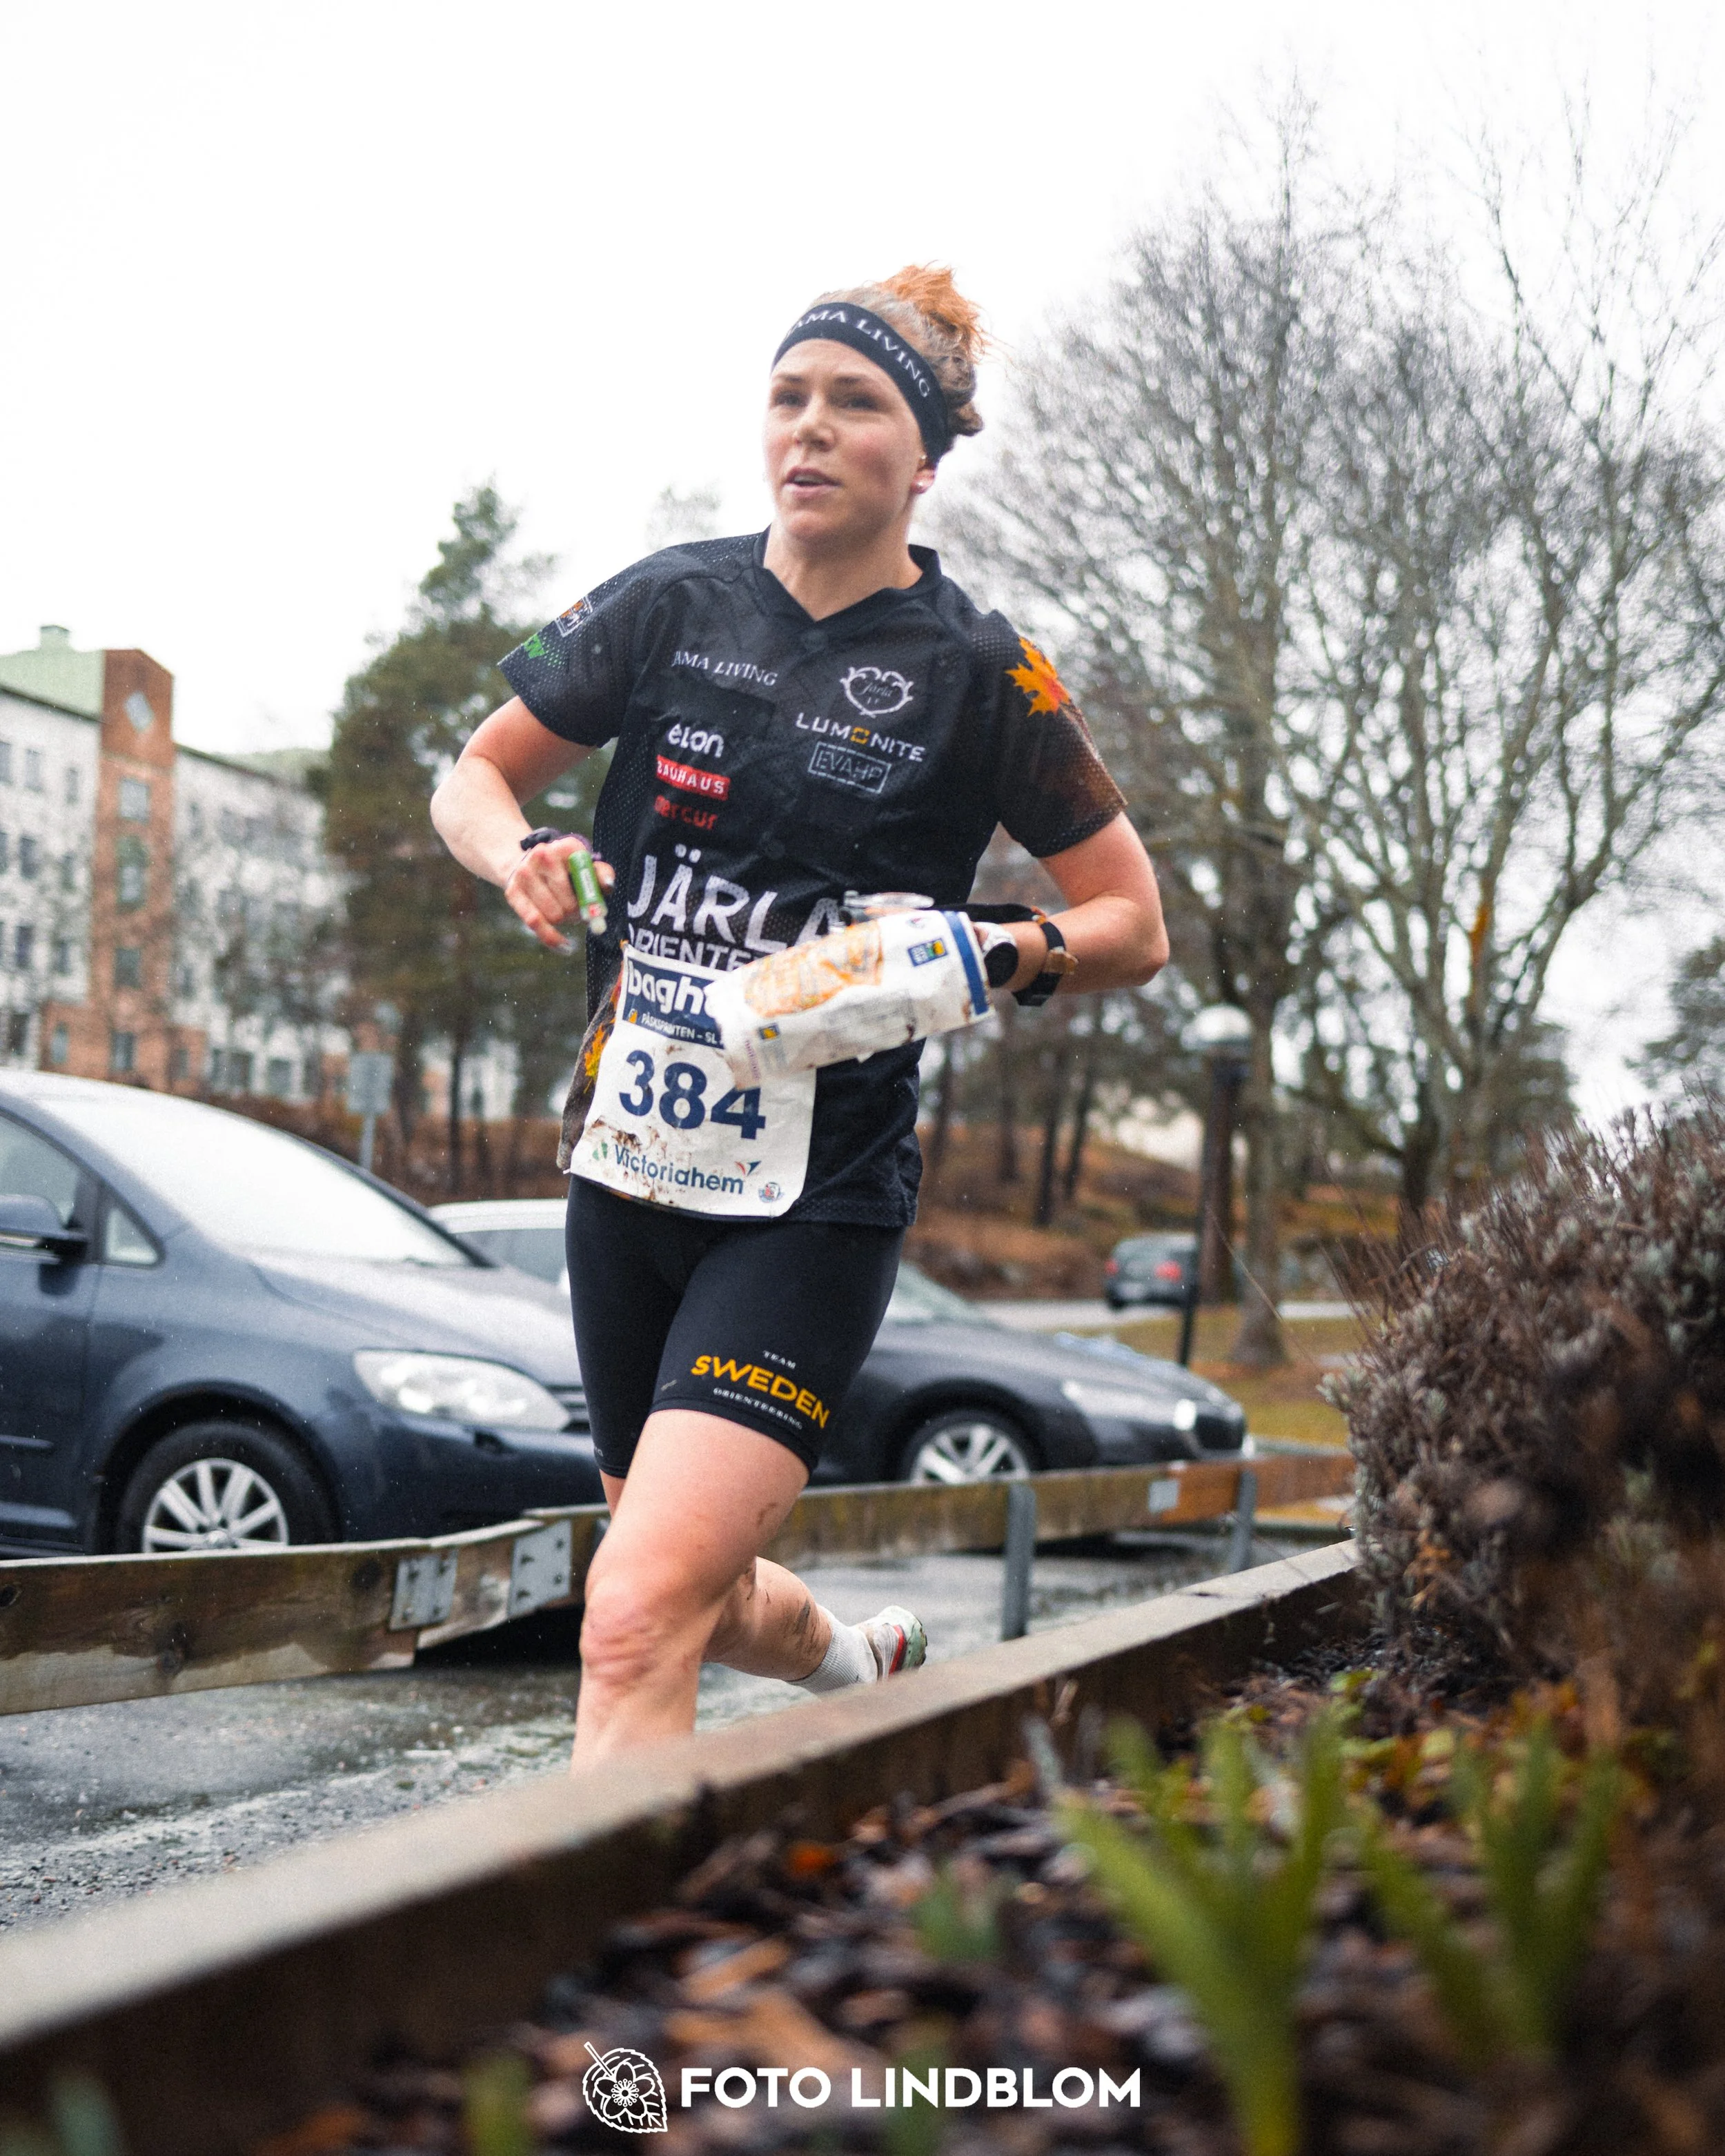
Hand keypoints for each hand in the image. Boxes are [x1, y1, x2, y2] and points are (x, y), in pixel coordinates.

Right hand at [505, 834, 615, 952]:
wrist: (524, 862)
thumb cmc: (563, 869)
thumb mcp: (584, 865)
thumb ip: (600, 874)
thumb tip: (608, 886)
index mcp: (566, 847)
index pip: (585, 877)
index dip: (592, 899)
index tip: (598, 910)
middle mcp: (543, 855)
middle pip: (570, 903)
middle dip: (577, 913)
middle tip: (577, 910)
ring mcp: (525, 873)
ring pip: (554, 915)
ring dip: (564, 920)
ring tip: (563, 911)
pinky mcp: (512, 892)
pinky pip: (535, 923)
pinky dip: (552, 938)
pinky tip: (564, 946)